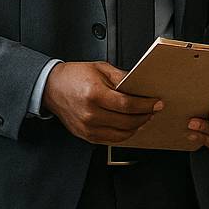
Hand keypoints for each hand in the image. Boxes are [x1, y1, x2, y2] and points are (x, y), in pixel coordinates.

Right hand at [41, 61, 163, 144]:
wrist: (51, 88)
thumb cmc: (74, 77)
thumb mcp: (100, 69)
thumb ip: (122, 78)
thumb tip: (140, 87)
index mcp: (94, 95)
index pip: (128, 105)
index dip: (146, 105)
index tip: (156, 103)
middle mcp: (90, 114)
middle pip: (127, 121)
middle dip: (145, 116)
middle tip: (153, 110)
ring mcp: (88, 128)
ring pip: (121, 134)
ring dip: (137, 127)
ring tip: (144, 118)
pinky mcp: (86, 136)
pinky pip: (111, 140)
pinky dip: (124, 134)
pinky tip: (130, 126)